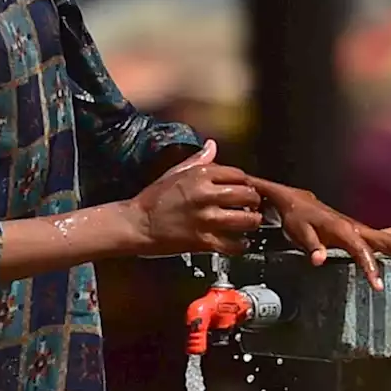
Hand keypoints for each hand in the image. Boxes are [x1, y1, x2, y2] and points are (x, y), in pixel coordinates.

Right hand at [131, 140, 263, 254]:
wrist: (137, 224)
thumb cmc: (153, 199)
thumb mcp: (174, 173)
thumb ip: (197, 160)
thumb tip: (212, 146)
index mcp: (199, 175)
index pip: (238, 174)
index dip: (245, 181)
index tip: (245, 187)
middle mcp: (205, 195)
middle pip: (247, 194)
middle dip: (254, 200)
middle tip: (252, 205)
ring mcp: (205, 219)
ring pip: (246, 220)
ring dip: (252, 222)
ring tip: (250, 222)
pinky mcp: (203, 241)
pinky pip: (234, 244)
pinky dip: (241, 245)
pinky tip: (239, 242)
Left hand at [249, 176, 390, 291]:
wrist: (298, 203)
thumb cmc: (298, 218)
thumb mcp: (299, 233)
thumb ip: (311, 246)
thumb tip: (318, 260)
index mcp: (343, 229)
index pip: (361, 250)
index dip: (370, 267)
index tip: (379, 286)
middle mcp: (357, 227)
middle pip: (389, 240)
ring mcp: (362, 229)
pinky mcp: (362, 231)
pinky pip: (388, 234)